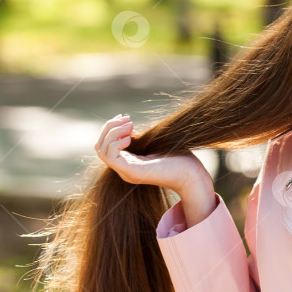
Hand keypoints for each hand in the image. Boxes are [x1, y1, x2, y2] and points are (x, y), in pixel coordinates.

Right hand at [94, 114, 210, 194]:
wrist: (192, 174)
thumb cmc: (179, 157)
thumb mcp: (154, 142)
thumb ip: (139, 135)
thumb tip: (127, 124)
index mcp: (129, 161)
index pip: (105, 144)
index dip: (111, 128)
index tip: (125, 117)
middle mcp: (124, 168)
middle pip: (100, 146)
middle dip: (109, 128)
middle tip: (127, 119)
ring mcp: (127, 171)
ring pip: (102, 151)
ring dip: (112, 133)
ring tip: (130, 125)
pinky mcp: (132, 172)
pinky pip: (111, 158)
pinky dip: (115, 143)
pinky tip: (131, 136)